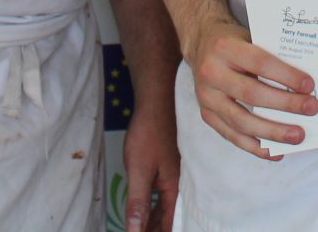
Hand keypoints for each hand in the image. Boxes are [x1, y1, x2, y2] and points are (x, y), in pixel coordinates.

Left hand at [122, 97, 179, 231]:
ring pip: (166, 205)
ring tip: (143, 229)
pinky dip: (154, 205)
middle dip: (156, 229)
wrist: (157, 99)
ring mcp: (174, 172)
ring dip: (154, 220)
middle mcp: (179, 182)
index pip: (170, 224)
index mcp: (174, 187)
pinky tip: (148, 207)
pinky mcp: (168, 164)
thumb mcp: (139, 170)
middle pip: (169, 216)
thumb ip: (138, 202)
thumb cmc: (148, 133)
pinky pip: (162, 193)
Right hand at [188, 18, 317, 158]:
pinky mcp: (207, 115)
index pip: (260, 63)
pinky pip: (232, 136)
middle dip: (285, 104)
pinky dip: (255, 147)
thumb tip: (304, 82)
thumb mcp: (249, 37)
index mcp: (225, 48)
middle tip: (311, 109)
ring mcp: (207, 97)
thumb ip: (271, 55)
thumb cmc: (234, 41)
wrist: (201, 44)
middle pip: (252, 94)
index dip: (286, 75)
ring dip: (273, 132)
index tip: (309, 85)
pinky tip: (276, 152)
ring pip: (241, 121)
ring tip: (297, 135)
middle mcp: (212, 73)